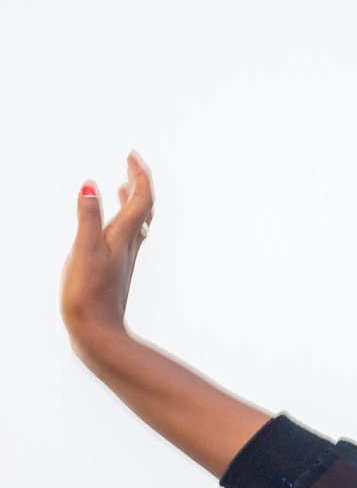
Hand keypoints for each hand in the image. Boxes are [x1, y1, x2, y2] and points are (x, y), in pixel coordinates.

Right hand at [60, 149, 153, 338]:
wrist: (98, 332)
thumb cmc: (89, 295)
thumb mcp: (84, 251)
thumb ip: (87, 218)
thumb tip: (91, 185)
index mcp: (123, 237)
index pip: (141, 199)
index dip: (139, 175)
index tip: (133, 154)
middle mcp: (129, 245)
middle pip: (142, 207)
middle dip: (138, 181)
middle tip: (131, 161)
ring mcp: (123, 258)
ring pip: (135, 223)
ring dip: (132, 200)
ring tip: (124, 184)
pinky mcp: (114, 270)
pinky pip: (125, 236)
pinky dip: (122, 220)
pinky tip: (110, 225)